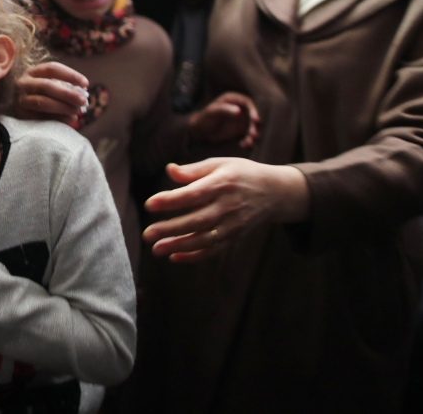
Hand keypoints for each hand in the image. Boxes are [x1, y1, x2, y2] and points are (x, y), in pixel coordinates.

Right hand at [14, 62, 89, 122]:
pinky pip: (40, 117)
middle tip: (83, 101)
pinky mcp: (21, 115)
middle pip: (47, 85)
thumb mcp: (50, 86)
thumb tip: (81, 93)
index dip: (70, 75)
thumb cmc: (41, 96)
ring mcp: (20, 100)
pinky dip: (57, 118)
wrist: (20, 110)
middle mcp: (23, 83)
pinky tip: (69, 119)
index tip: (85, 84)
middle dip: (67, 94)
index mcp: (33, 72)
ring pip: (42, 102)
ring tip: (77, 111)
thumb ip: (63, 87)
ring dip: (63, 107)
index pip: (52, 68)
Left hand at [142, 159, 309, 262]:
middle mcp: (228, 206)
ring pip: (204, 239)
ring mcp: (233, 224)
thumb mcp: (219, 164)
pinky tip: (174, 257)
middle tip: (147, 234)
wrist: (275, 192)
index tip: (149, 205)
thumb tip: (169, 170)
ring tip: (156, 249)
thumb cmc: (240, 173)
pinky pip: (214, 249)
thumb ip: (193, 170)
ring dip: (179, 246)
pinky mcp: (235, 236)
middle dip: (170, 229)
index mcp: (222, 184)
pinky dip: (195, 256)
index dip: (170, 200)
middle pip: (197, 220)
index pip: (192, 194)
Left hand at [188, 92, 259, 147]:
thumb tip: (239, 111)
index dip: (254, 111)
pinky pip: (247, 135)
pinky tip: (244, 145)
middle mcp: (239, 108)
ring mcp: (241, 119)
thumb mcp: (213, 112)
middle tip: (254, 134)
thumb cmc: (204, 117)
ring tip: (250, 142)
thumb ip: (225, 110)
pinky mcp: (240, 130)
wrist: (199, 130)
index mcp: (233, 100)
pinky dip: (247, 140)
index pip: (248, 103)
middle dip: (254, 125)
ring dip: (252, 134)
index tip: (256, 120)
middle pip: (252, 115)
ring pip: (252, 126)